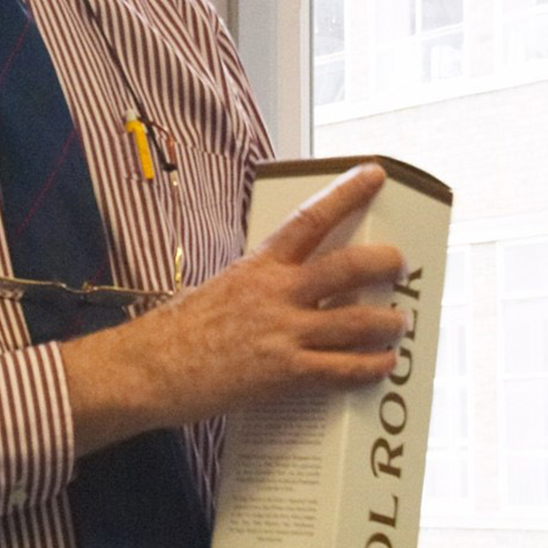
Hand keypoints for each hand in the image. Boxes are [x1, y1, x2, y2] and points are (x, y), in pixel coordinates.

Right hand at [64, 164, 409, 453]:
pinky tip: (384, 365)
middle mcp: (276, 292)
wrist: (145, 370)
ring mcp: (283, 332)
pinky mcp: (284, 373)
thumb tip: (295, 286)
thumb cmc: (175, 332)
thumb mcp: (221, 288)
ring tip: (400, 322)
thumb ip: (260, 283)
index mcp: (259, 265)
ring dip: (388, 322)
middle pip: (348, 268)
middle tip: (401, 264)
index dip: (348, 194)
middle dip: (384, 263)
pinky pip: (341, 369)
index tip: (376, 174)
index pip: (311, 218)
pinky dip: (370, 367)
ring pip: (356, 321)